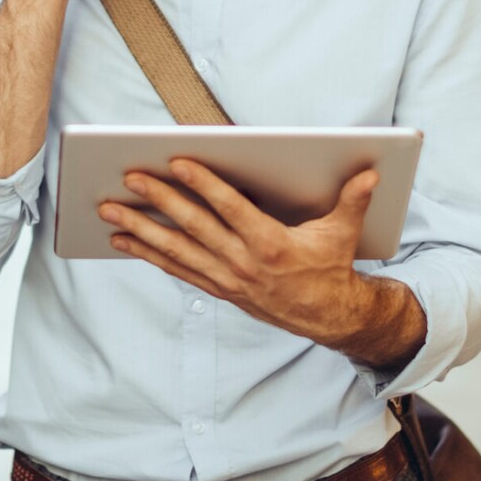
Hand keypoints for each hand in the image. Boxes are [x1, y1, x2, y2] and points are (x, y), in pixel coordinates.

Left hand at [98, 159, 382, 350]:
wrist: (329, 318)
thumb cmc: (332, 266)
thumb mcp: (344, 232)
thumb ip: (352, 199)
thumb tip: (371, 172)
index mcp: (270, 244)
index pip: (228, 207)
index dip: (202, 183)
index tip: (175, 162)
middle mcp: (243, 263)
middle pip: (193, 227)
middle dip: (158, 201)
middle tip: (129, 178)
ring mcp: (227, 279)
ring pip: (176, 251)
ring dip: (140, 230)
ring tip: (109, 211)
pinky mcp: (220, 289)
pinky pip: (178, 270)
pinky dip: (149, 255)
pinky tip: (125, 241)